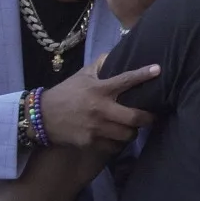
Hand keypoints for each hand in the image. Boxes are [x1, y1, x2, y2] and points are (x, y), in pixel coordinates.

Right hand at [37, 59, 160, 147]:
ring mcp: (96, 128)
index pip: (126, 80)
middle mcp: (100, 108)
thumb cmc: (65, 93)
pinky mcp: (90, 142)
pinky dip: (119, 143)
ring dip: (133, 132)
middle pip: (134, 117)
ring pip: (127, 135)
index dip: (143, 75)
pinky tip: (118, 138)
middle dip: (149, 118)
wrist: (41, 117)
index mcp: (99, 89)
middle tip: (152, 117)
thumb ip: (99, 65)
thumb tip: (114, 54)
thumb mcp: (81, 75)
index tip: (158, 70)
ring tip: (133, 128)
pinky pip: (114, 147)